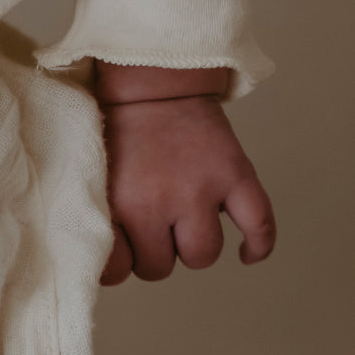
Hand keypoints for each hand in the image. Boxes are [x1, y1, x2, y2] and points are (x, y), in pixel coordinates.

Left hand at [98, 93, 276, 285]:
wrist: (153, 83)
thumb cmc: (120, 135)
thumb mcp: (96, 181)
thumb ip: (103, 224)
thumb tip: (116, 270)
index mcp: (120, 205)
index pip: (118, 271)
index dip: (121, 261)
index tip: (121, 244)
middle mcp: (160, 202)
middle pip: (160, 268)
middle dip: (155, 253)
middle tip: (152, 224)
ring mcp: (201, 189)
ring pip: (203, 255)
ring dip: (193, 247)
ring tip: (185, 224)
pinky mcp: (235, 174)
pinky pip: (259, 222)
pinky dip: (258, 244)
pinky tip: (247, 255)